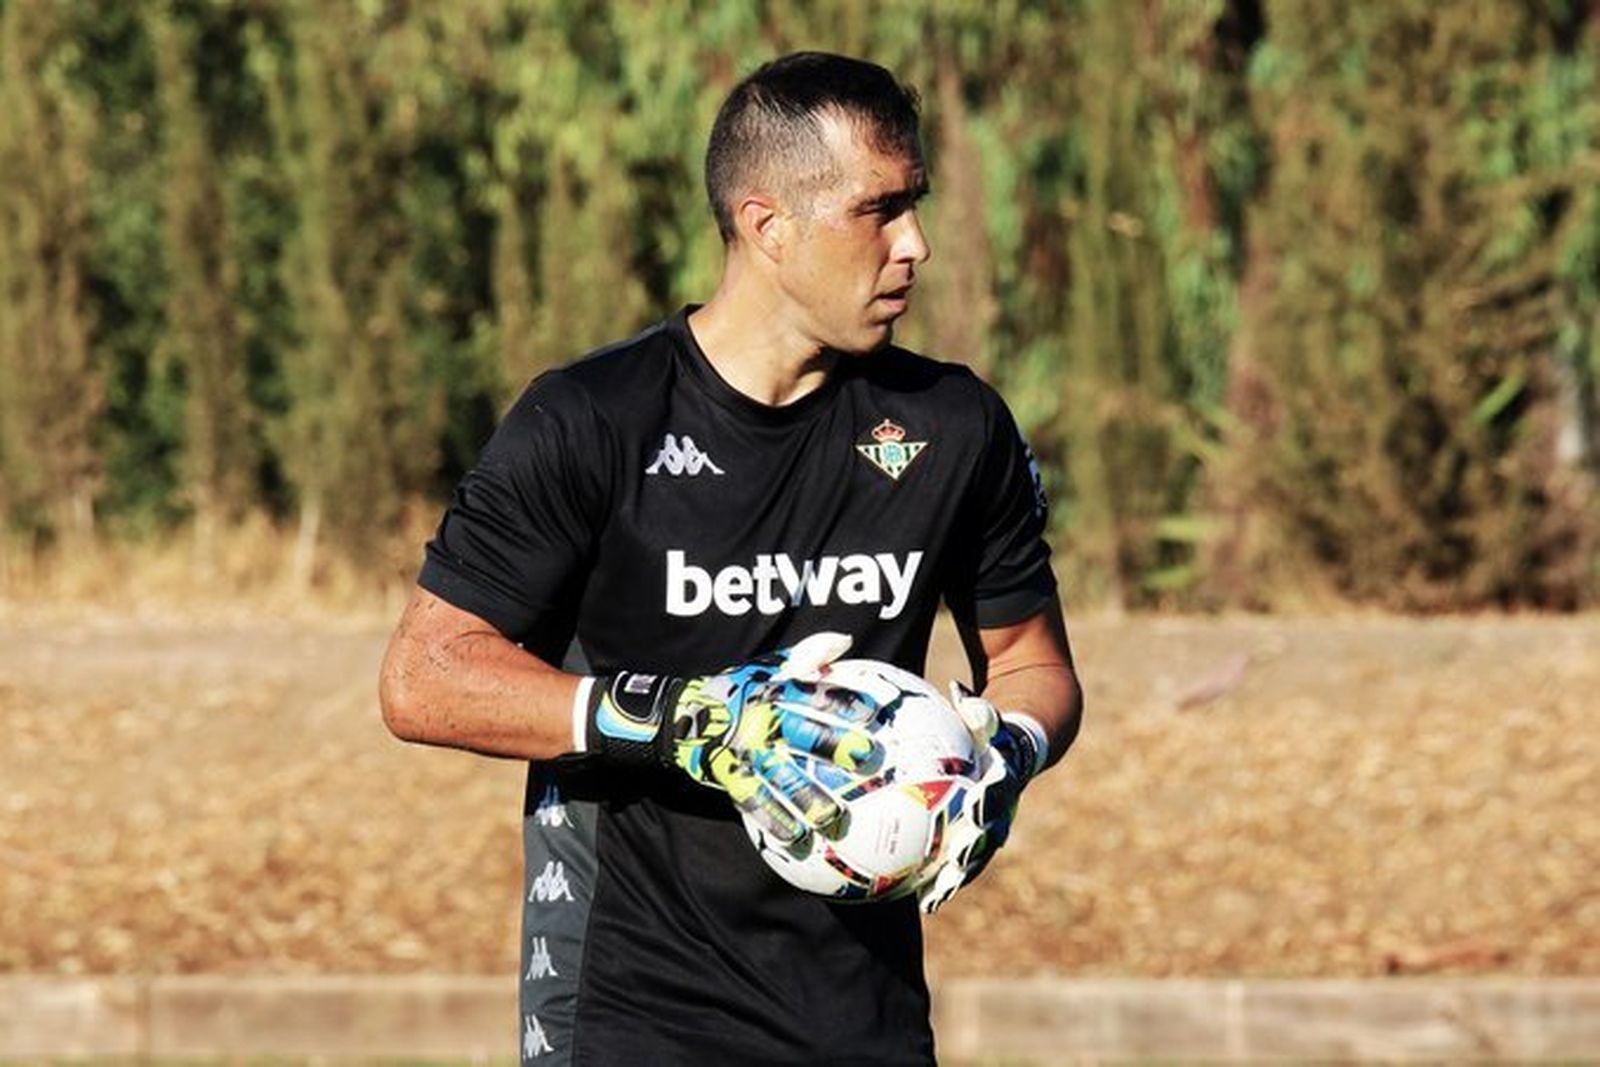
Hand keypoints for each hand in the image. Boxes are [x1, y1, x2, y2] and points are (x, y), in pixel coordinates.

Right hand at [586, 633, 884, 846]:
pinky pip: (753, 799)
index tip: (874, 714)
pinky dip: (774, 818)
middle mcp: (762, 719)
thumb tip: (845, 641)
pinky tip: (795, 837)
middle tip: (869, 759)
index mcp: (775, 690)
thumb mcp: (768, 666)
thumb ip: (806, 655)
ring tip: (834, 818)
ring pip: (780, 775)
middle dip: (835, 745)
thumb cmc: (738, 689)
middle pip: (802, 732)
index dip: (843, 702)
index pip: (814, 693)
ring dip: (808, 797)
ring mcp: (745, 750)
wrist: (682, 715)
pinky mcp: (729, 774)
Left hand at [918, 683, 1045, 913]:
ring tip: (933, 899)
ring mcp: (991, 830)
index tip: (975, 809)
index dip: (989, 801)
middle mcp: (1000, 811)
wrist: (1020, 753)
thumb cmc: (992, 732)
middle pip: (987, 835)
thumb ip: (980, 712)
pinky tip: (920, 900)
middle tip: (953, 867)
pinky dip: (943, 881)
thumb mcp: (989, 718)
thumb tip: (962, 694)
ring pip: (973, 859)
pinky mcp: (977, 841)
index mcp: (1003, 781)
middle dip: (971, 852)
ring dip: (955, 879)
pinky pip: (958, 864)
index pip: (998, 791)